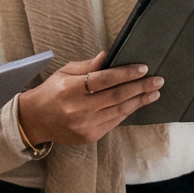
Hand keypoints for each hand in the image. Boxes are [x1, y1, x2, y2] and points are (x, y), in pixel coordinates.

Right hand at [16, 53, 162, 147]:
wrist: (36, 120)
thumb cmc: (52, 92)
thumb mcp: (64, 72)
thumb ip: (87, 66)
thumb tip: (108, 56)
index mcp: (71, 89)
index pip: (104, 80)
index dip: (125, 74)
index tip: (143, 68)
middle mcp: (79, 109)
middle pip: (116, 96)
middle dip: (140, 87)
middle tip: (157, 80)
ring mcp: (85, 125)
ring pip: (119, 111)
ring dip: (139, 101)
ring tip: (154, 92)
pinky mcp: (90, 136)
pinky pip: (114, 122)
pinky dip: (127, 111)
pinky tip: (137, 103)